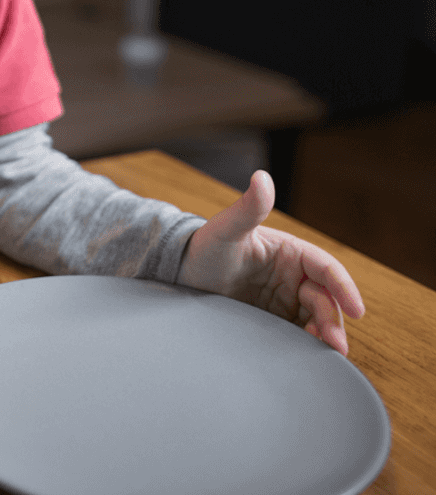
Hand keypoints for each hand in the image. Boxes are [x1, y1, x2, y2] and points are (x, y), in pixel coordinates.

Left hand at [179, 170, 365, 354]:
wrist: (177, 275)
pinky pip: (295, 334)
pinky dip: (305, 344)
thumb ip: (247, 208)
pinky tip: (305, 356)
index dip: (344, 288)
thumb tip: (262, 177)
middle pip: (324, 299)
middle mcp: (292, 276)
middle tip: (334, 344)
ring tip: (324, 354)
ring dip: (324, 335)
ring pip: (315, 319)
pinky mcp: (271, 321)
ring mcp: (282, 300)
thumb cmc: (202, 247)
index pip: (326, 268)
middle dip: (333, 320)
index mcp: (290, 252)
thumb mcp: (224, 229)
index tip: (356, 310)